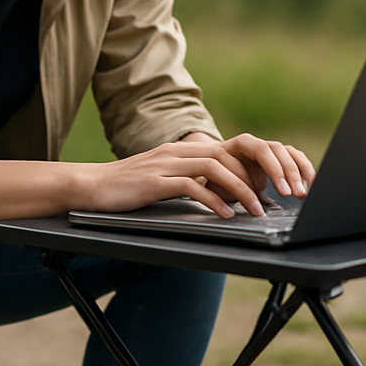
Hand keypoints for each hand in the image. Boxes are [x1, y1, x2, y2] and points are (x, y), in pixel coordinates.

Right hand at [83, 134, 315, 218]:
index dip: (256, 166)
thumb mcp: (166, 179)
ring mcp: (166, 164)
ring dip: (241, 190)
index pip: (231, 150)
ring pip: (215, 168)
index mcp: (185, 150)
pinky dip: (212, 200)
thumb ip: (193, 181)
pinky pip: (191, 186)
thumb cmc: (129, 188)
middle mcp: (179, 152)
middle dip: (257, 176)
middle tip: (275, 198)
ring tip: (255, 210)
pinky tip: (224, 215)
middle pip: (230, 155)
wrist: (91, 186)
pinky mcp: (154, 181)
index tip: (273, 187)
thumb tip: (223, 196)